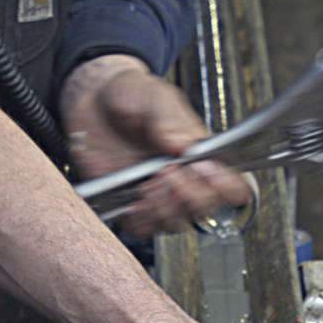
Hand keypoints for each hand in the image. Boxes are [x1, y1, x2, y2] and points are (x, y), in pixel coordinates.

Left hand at [59, 55, 251, 236]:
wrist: (94, 99)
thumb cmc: (132, 95)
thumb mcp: (155, 96)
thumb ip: (170, 120)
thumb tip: (184, 146)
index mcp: (199, 153)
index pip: (228, 182)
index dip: (226, 185)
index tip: (209, 171)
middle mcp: (181, 177)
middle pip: (204, 207)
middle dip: (190, 194)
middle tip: (171, 170)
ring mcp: (156, 192)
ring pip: (175, 222)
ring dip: (164, 206)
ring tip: (150, 181)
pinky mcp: (128, 202)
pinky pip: (142, 228)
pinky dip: (140, 219)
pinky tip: (134, 200)